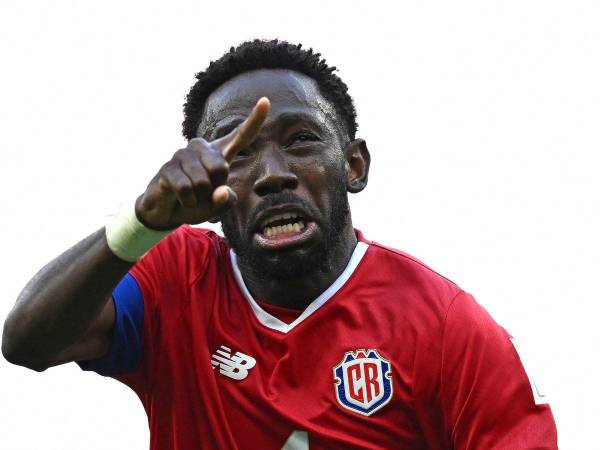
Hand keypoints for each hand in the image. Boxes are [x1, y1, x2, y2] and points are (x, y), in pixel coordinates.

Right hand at [135, 97, 269, 229]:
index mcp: (219, 153)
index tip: (265, 101)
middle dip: (215, 188)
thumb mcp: (218, 206)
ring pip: (202, 181)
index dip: (254, 120)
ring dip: (199, 197)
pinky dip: (187, 201)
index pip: (241, 136)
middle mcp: (201, 148)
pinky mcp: (167, 167)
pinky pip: (185, 188)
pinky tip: (183, 199)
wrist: (167, 211)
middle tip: (205, 193)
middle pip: (220, 168)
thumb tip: (221, 192)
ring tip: (192, 196)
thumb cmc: (197, 203)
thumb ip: (227, 200)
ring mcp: (182, 154)